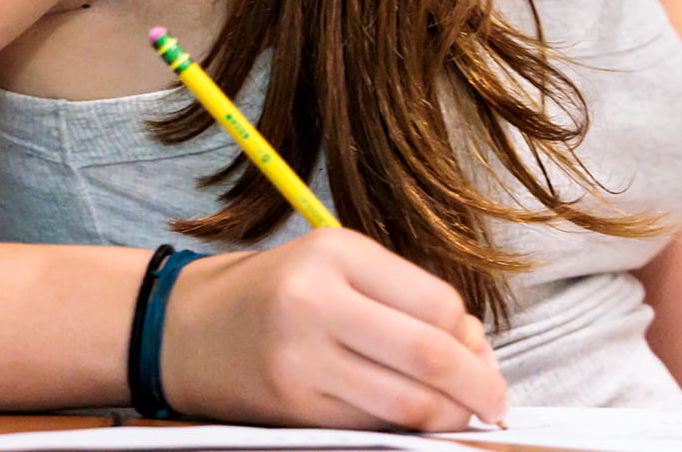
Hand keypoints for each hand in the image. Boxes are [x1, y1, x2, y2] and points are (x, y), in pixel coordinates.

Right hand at [160, 227, 508, 429]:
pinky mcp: (292, 410)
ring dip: (447, 415)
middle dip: (476, 385)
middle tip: (496, 400)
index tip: (483, 352)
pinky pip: (369, 426)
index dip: (471, 335)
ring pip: (404, 402)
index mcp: (335, 253)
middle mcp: (317, 304)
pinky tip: (415, 420)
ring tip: (462, 414)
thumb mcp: (337, 263)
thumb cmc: (277, 290)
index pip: (435, 302)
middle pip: (427, 355)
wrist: (185, 330)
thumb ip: (404, 296)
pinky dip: (403, 427)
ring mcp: (301, 361)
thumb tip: (474, 347)